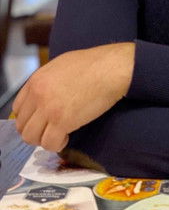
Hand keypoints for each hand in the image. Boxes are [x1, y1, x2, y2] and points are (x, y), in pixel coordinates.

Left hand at [12, 42, 134, 151]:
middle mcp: (38, 94)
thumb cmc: (92, 64)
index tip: (39, 122)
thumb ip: (46, 82)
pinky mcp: (62, 121)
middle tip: (51, 130)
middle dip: (36, 131)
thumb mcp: (61, 66)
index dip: (28, 118)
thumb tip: (42, 98)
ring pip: (31, 137)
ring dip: (44, 140)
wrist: (110, 68)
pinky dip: (57, 144)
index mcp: (36, 80)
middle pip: (22, 126)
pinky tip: (67, 137)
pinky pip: (49, 143)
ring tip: (59, 134)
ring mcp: (48, 108)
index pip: (18, 109)